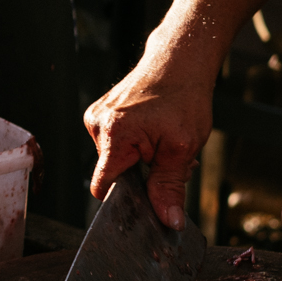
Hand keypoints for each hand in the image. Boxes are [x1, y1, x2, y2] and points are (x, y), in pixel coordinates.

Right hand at [84, 57, 212, 225]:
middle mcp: (98, 126)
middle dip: (144, 176)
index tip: (145, 200)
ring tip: (165, 141)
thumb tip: (168, 221)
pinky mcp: (104, 113)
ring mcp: (98, 117)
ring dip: (144, 160)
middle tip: (171, 159)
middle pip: (115, 173)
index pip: (103, 187)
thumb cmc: (183, 96)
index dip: (125, 200)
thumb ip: (169, 187)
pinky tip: (155, 131)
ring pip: (118, 159)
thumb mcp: (182, 149)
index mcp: (113, 135)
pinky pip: (118, 143)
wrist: (180, 60)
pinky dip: (138, 145)